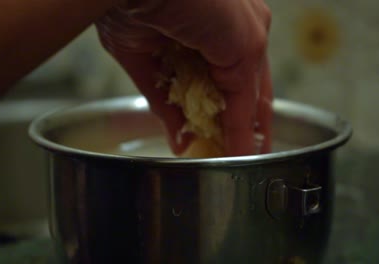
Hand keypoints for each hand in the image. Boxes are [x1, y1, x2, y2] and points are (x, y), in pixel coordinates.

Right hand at [96, 0, 271, 155]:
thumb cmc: (124, 0)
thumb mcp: (144, 57)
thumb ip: (166, 99)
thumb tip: (178, 135)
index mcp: (217, 19)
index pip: (234, 70)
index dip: (232, 104)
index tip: (228, 132)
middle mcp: (241, 21)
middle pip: (253, 83)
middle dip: (250, 121)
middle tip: (248, 151)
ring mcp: (247, 32)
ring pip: (252, 94)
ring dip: (245, 131)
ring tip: (241, 161)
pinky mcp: (247, 44)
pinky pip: (244, 101)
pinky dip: (239, 132)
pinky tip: (236, 155)